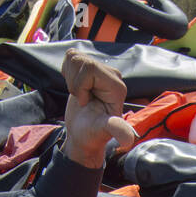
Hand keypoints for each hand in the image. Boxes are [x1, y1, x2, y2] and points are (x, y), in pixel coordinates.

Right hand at [61, 50, 135, 168]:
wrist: (82, 133)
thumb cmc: (92, 134)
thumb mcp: (102, 130)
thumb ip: (115, 128)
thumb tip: (129, 140)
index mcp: (117, 86)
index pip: (89, 68)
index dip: (80, 86)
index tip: (85, 103)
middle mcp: (113, 74)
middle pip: (81, 62)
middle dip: (74, 83)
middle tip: (82, 100)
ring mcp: (102, 69)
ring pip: (75, 58)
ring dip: (70, 79)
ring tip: (80, 95)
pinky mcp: (90, 67)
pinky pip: (71, 56)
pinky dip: (67, 73)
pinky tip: (76, 88)